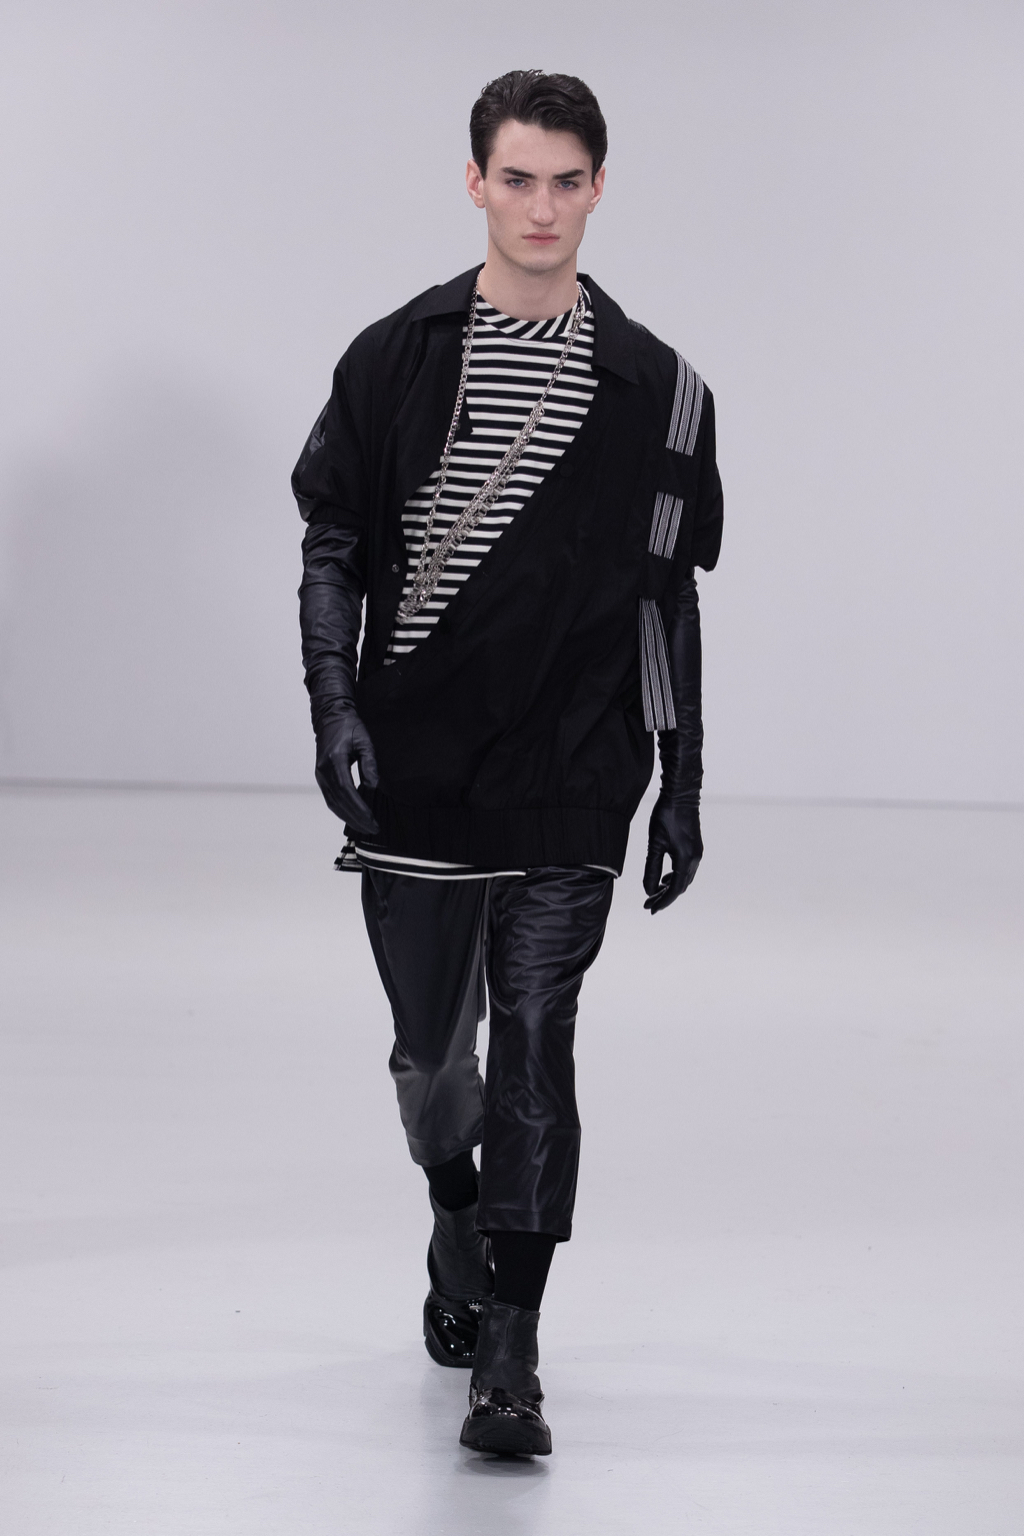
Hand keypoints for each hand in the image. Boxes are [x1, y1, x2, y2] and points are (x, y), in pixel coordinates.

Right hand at [314, 712, 379, 835]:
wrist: (330, 717)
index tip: (372, 819)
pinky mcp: (321, 778)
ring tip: (365, 828)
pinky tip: (354, 817)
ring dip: (349, 818)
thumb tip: (373, 787)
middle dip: (356, 818)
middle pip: (339, 802)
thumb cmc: (350, 727)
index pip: (346, 790)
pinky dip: (342, 811)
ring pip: (333, 804)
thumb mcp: (364, 741)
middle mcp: (323, 771)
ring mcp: (320, 775)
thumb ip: (369, 764)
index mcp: (334, 760)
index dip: (359, 808)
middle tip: (373, 829)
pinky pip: (331, 799)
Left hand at [643, 799, 701, 913]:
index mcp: (686, 860)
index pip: (675, 890)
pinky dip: (674, 877)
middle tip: (648, 904)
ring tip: (654, 893)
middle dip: (664, 897)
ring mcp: (696, 853)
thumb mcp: (655, 844)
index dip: (662, 901)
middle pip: (680, 887)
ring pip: (684, 879)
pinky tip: (664, 878)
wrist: (681, 795)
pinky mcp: (694, 847)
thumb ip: (652, 869)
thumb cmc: (667, 816)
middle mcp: (695, 859)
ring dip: (669, 888)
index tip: (650, 909)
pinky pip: (686, 869)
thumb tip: (649, 890)